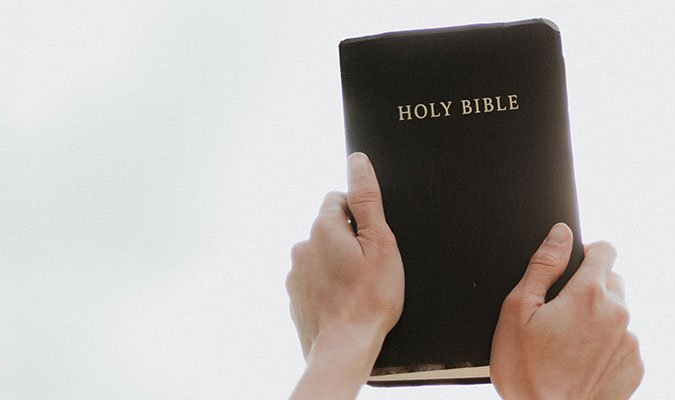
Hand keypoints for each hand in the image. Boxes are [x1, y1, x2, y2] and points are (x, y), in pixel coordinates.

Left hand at [287, 153, 404, 398]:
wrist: (343, 349)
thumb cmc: (369, 299)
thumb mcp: (380, 243)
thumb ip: (367, 199)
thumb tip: (356, 161)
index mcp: (322, 227)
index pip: (338, 199)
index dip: (360, 216)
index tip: (373, 240)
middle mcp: (302, 246)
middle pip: (329, 228)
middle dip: (348, 241)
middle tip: (370, 267)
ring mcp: (295, 274)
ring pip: (321, 256)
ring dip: (337, 265)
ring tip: (358, 290)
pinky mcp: (294, 297)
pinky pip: (314, 281)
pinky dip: (328, 287)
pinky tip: (344, 303)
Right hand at [491, 223, 642, 399]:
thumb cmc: (526, 372)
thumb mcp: (517, 311)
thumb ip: (543, 266)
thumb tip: (560, 234)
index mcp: (588, 295)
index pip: (605, 250)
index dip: (586, 253)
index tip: (573, 267)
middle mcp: (618, 314)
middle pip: (612, 281)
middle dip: (590, 289)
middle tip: (561, 314)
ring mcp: (630, 342)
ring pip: (618, 313)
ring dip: (599, 319)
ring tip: (568, 344)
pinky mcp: (635, 366)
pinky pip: (624, 343)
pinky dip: (607, 346)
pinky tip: (581, 361)